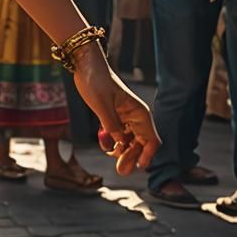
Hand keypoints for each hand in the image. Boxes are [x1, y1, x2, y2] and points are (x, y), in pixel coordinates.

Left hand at [73, 44, 159, 173]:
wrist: (85, 66)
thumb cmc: (95, 82)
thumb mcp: (102, 106)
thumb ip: (112, 126)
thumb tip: (120, 144)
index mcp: (139, 113)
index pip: (151, 140)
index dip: (147, 155)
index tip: (139, 166)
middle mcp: (135, 116)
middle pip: (140, 143)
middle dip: (132, 157)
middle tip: (121, 170)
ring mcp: (125, 116)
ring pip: (129, 140)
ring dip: (123, 151)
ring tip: (113, 160)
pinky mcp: (115, 115)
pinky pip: (119, 134)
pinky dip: (114, 142)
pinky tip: (107, 147)